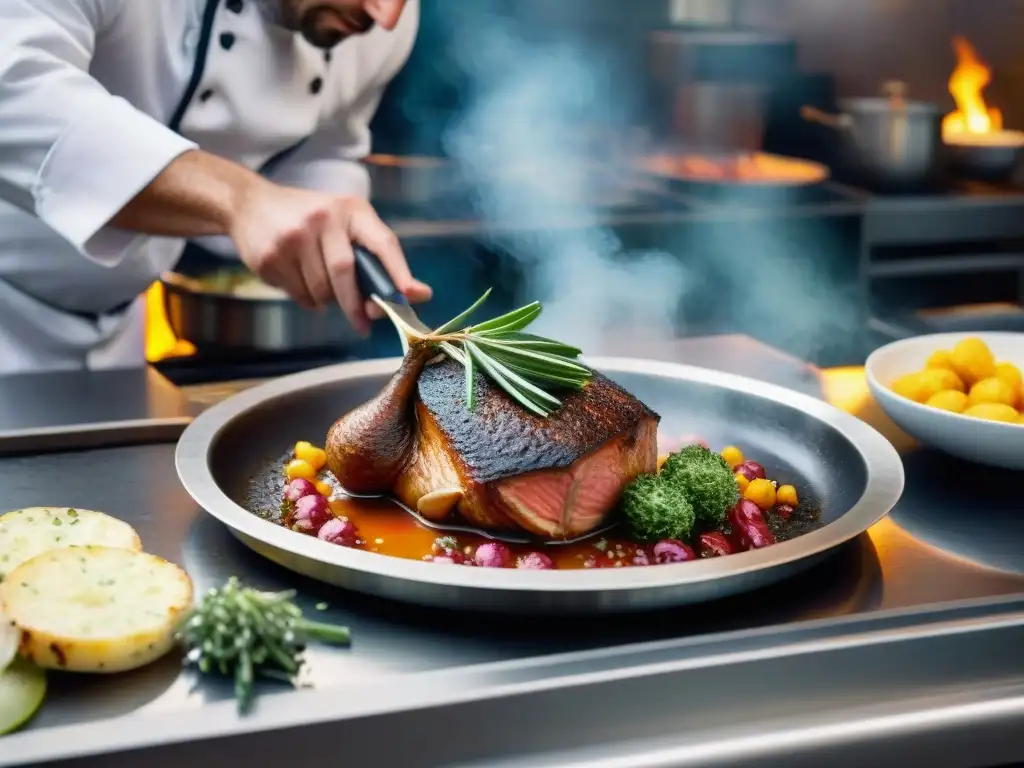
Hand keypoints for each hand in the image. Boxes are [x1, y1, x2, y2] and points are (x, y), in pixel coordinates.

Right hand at [228, 179, 431, 333]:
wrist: (249, 204)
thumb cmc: (310, 219)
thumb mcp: (344, 222)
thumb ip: (376, 256)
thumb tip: (415, 295)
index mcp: (351, 210)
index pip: (382, 242)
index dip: (399, 272)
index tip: (413, 295)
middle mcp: (322, 218)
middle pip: (345, 273)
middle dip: (355, 305)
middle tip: (363, 325)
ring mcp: (293, 236)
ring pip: (321, 290)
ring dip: (327, 300)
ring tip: (323, 288)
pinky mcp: (271, 256)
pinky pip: (299, 294)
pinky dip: (307, 299)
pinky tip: (300, 281)